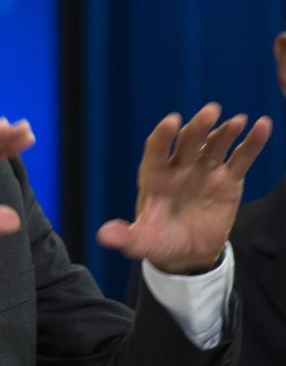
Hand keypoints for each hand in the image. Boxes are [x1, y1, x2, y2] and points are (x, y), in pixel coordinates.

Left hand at [96, 103, 270, 273]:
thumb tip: (103, 236)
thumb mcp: (141, 242)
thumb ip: (126, 236)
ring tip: (236, 121)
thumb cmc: (158, 241)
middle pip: (188, 142)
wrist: (187, 253)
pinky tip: (262, 126)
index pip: (156, 150)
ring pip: (214, 145)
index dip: (163, 136)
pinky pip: (240, 158)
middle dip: (197, 127)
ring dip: (224, 131)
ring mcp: (204, 171)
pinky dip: (252, 142)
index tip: (171, 121)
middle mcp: (178, 167)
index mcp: (154, 176)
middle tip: (210, 112)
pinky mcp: (227, 180)